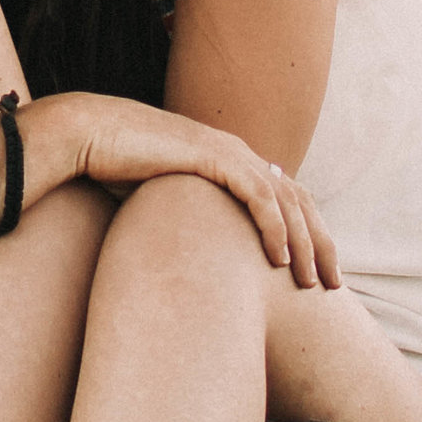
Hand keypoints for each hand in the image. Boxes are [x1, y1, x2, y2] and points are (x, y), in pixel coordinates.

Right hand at [53, 92, 339, 289]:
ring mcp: (228, 152)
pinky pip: (258, 196)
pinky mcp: (213, 158)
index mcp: (231, 161)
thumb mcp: (163, 202)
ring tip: (311, 282)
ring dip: (304, 244)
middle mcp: (238, 153)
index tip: (316, 274)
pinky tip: (280, 260)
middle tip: (333, 285)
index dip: (307, 235)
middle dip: (321, 244)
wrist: (88, 136)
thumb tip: (194, 260)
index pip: (286, 200)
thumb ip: (188, 221)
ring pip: (286, 201)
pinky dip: (274, 228)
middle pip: (299, 201)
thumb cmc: (114, 170)